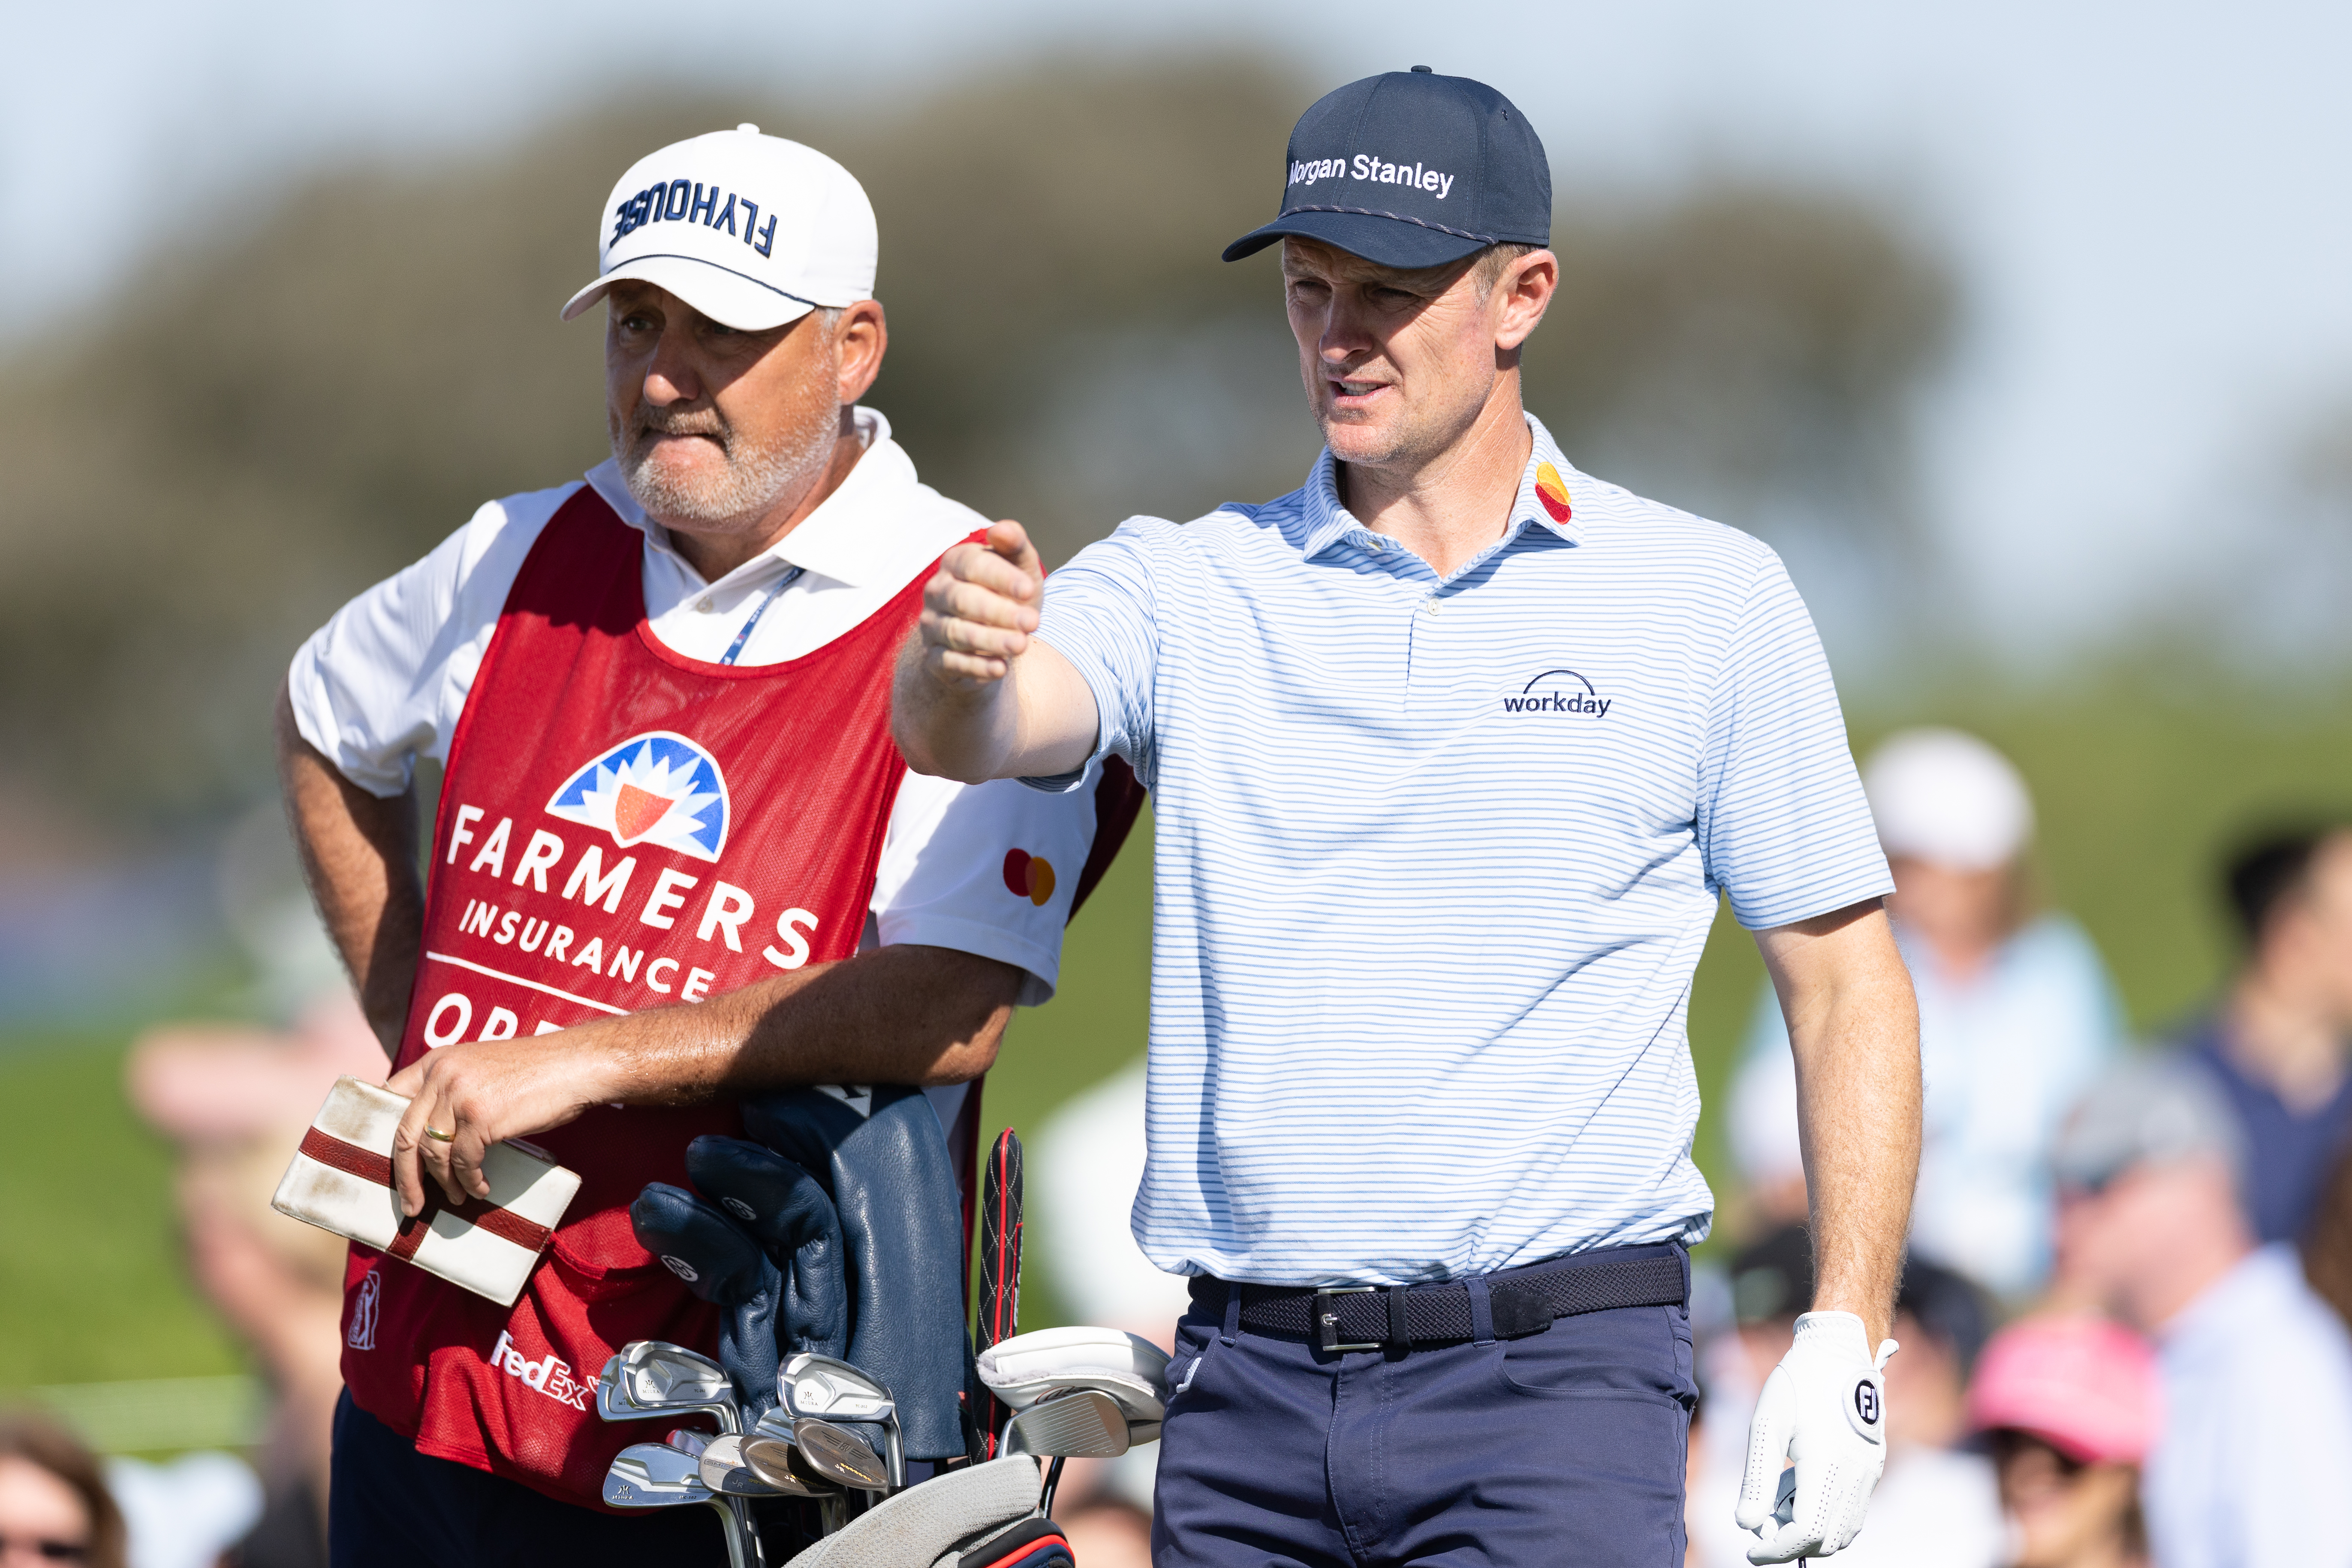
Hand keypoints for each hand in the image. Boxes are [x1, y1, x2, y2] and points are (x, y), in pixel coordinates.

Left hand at [383, 1032, 622, 1215]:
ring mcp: (459, 1095)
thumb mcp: (483, 1069)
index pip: (391, 1096)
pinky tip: (481, 1187)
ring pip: (433, 1153)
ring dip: (444, 1183)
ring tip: (458, 1196)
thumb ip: (455, 1090)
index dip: (386, 1132)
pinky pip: (463, 1161)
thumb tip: (436, 1136)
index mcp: (438, 1060)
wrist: (576, 1065)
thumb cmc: (538, 1071)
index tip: (393, 1162)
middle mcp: (442, 1075)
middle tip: (411, 1204)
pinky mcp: (480, 1117)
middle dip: (406, 1177)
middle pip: (405, 1134)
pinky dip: (470, 1180)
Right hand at [916, 520, 1042, 687]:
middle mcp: (937, 591)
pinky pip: (951, 662)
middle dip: (999, 612)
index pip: (973, 565)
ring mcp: (932, 625)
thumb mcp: (1019, 569)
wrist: (992, 639)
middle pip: (963, 600)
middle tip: (1033, 622)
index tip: (1029, 589)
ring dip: (991, 640)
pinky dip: (976, 667)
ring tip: (1021, 645)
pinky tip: (1000, 668)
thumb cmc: (1008, 595)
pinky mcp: (934, 658)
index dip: (1001, 577)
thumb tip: (1003, 529)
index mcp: (955, 562)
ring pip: (957, 632)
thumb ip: (1014, 546)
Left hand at [1736, 1311, 1897, 1561]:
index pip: (1806, 1531)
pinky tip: (1796, 1484)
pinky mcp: (1871, 1469)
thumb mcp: (1767, 1424)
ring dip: (1806, 1527)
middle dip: (1790, 1541)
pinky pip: (1850, 1512)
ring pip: (1841, 1530)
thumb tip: (1746, 1525)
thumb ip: (1757, 1478)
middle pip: (1826, 1539)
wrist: (1839, 1350)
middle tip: (1759, 1520)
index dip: (1777, 1549)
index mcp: (1828, 1464)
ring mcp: (1868, 1474)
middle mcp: (1856, 1476)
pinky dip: (1822, 1513)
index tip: (1750, 1550)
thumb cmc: (1799, 1382)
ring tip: (1777, 1490)